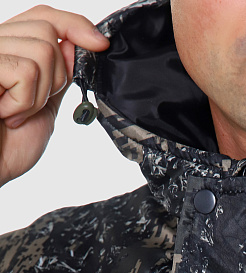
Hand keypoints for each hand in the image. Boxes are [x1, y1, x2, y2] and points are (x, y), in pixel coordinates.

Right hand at [0, 4, 109, 186]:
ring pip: (43, 51)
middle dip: (55, 77)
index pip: (44, 17)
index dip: (74, 25)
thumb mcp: (43, 109)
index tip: (100, 45)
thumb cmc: (8, 147)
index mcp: (9, 50)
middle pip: (47, 32)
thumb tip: (73, 44)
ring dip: (38, 95)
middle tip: (31, 106)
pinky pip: (26, 72)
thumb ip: (56, 78)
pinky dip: (23, 102)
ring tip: (14, 115)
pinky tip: (5, 115)